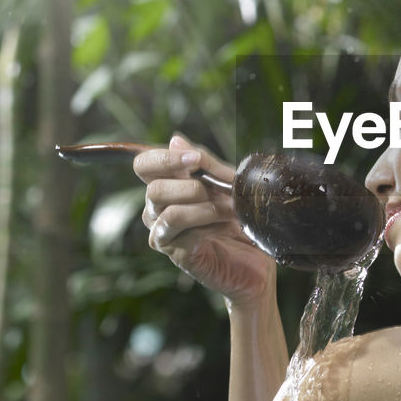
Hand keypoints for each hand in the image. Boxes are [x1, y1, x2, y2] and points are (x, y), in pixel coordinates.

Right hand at [135, 133, 275, 305]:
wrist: (256, 261)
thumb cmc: (240, 219)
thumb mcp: (227, 184)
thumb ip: (205, 164)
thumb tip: (176, 139)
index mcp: (167, 184)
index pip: (144, 165)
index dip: (165, 158)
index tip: (197, 160)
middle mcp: (157, 208)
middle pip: (154, 189)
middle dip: (193, 187)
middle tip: (224, 192)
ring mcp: (163, 233)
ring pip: (169, 212)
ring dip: (206, 207)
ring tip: (232, 210)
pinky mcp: (175, 253)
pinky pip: (182, 233)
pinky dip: (209, 226)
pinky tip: (228, 227)